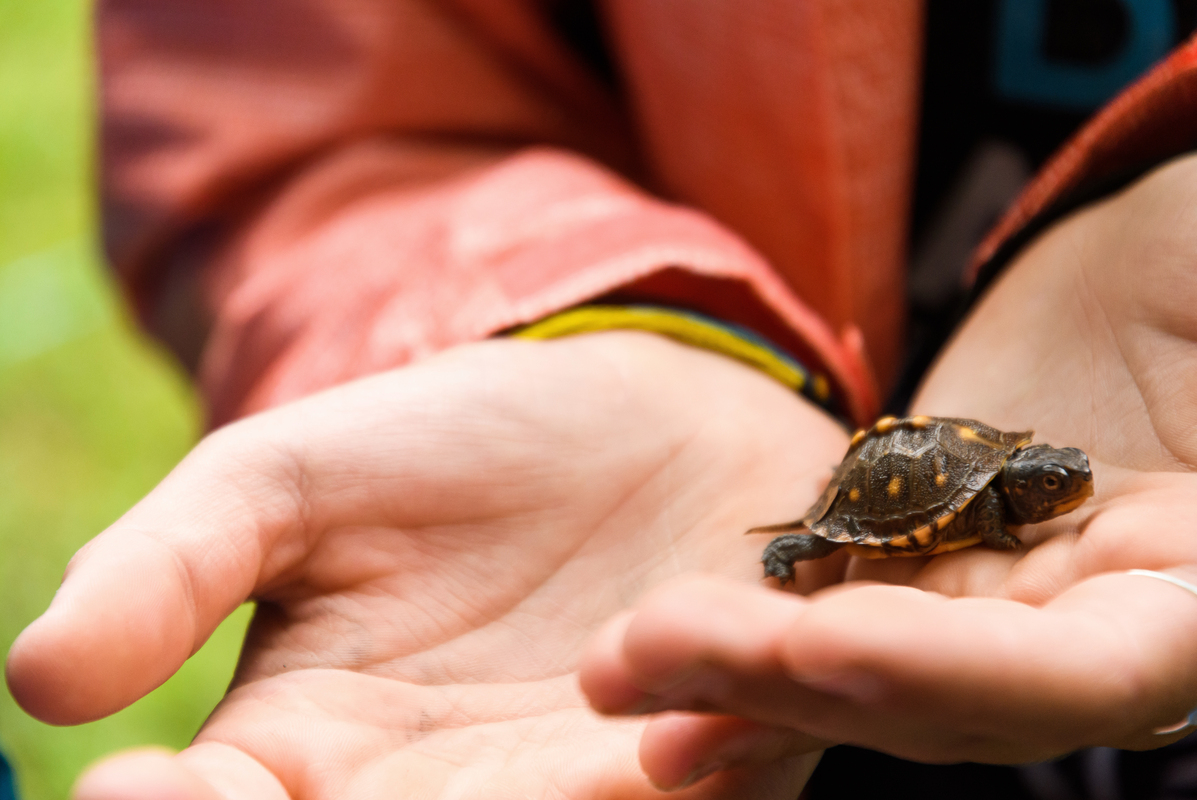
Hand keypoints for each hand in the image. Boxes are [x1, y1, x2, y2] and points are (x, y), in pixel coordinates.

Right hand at [5, 331, 848, 797]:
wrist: (634, 411)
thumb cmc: (449, 446)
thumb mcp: (285, 485)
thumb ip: (169, 570)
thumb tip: (36, 679)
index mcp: (310, 756)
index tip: (148, 785)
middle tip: (299, 793)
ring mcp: (579, 794)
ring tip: (549, 751)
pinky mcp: (710, 760)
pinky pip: (693, 798)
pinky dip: (681, 779)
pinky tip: (670, 741)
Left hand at [580, 154, 1196, 773]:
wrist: (1136, 294)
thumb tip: (1185, 467)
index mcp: (1186, 584)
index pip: (1090, 673)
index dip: (962, 673)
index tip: (833, 644)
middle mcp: (1080, 627)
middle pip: (939, 698)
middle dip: (798, 683)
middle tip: (660, 648)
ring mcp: (982, 610)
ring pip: (858, 676)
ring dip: (737, 677)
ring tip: (617, 668)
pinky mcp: (903, 572)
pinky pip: (818, 622)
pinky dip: (740, 648)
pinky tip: (646, 659)